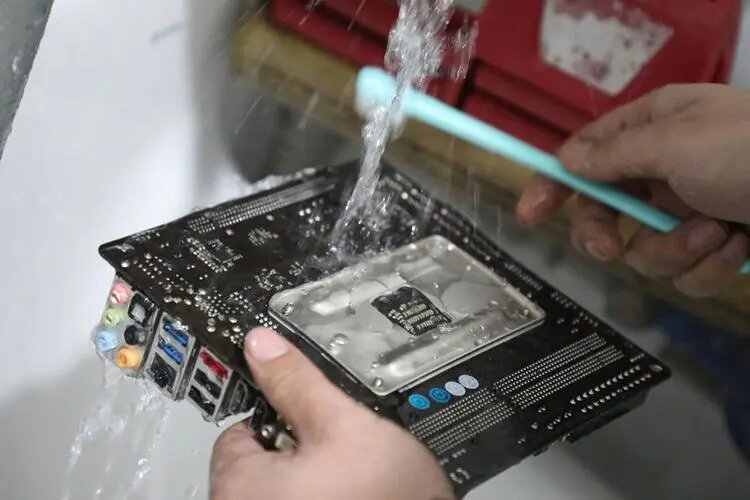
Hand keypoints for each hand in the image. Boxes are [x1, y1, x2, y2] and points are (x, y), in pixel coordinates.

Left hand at [210, 328, 453, 499]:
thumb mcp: (343, 426)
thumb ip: (298, 383)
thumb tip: (264, 347)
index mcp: (242, 487)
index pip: (239, 431)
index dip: (279, 412)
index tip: (306, 411)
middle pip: (264, 460)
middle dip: (301, 446)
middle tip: (339, 446)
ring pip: (290, 485)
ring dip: (316, 474)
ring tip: (355, 474)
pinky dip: (326, 494)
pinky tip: (357, 494)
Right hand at [516, 83, 749, 296]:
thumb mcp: (676, 143)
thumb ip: (614, 156)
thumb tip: (567, 160)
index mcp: (652, 132)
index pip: (585, 158)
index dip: (554, 185)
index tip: (529, 214)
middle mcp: (664, 172)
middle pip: (604, 214)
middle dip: (608, 235)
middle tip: (611, 249)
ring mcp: (688, 211)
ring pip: (644, 252)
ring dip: (677, 249)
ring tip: (718, 231)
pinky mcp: (712, 246)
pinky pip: (683, 273)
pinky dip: (709, 266)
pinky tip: (739, 246)